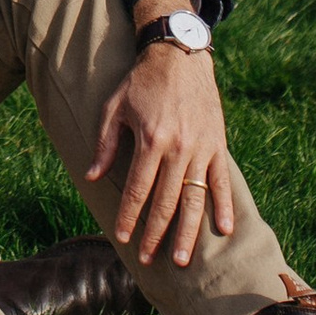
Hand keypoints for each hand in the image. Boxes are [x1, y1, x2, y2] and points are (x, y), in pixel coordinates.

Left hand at [86, 24, 238, 269]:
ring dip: (188, 231)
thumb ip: (105, 144)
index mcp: (151, 139)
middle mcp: (178, 148)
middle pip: (166, 201)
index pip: (137, 189)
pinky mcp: (217, 145)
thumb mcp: (114, 107)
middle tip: (148, 259)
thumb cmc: (141, 82)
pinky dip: (223, 206)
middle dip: (156, 233)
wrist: (179, 55)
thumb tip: (91, 177)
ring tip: (182, 259)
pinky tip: (223, 230)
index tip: (122, 238)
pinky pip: (222, 182)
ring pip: (194, 198)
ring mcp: (202, 148)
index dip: (129, 216)